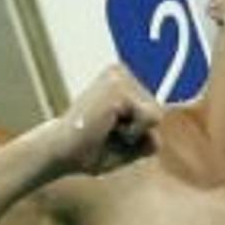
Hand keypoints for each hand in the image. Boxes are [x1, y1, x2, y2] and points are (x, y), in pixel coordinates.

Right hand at [46, 65, 160, 176]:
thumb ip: (150, 133)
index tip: (109, 131)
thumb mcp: (130, 144)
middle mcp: (120, 72)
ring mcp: (119, 76)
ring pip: (156, 116)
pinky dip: (131, 132)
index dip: (136, 131)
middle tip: (105, 133)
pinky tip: (106, 126)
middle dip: (137, 133)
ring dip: (134, 133)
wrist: (60, 153)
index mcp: (120, 80)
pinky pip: (148, 119)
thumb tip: (163, 115)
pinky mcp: (118, 88)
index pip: (153, 111)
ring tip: (105, 129)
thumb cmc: (89, 149)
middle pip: (158, 112)